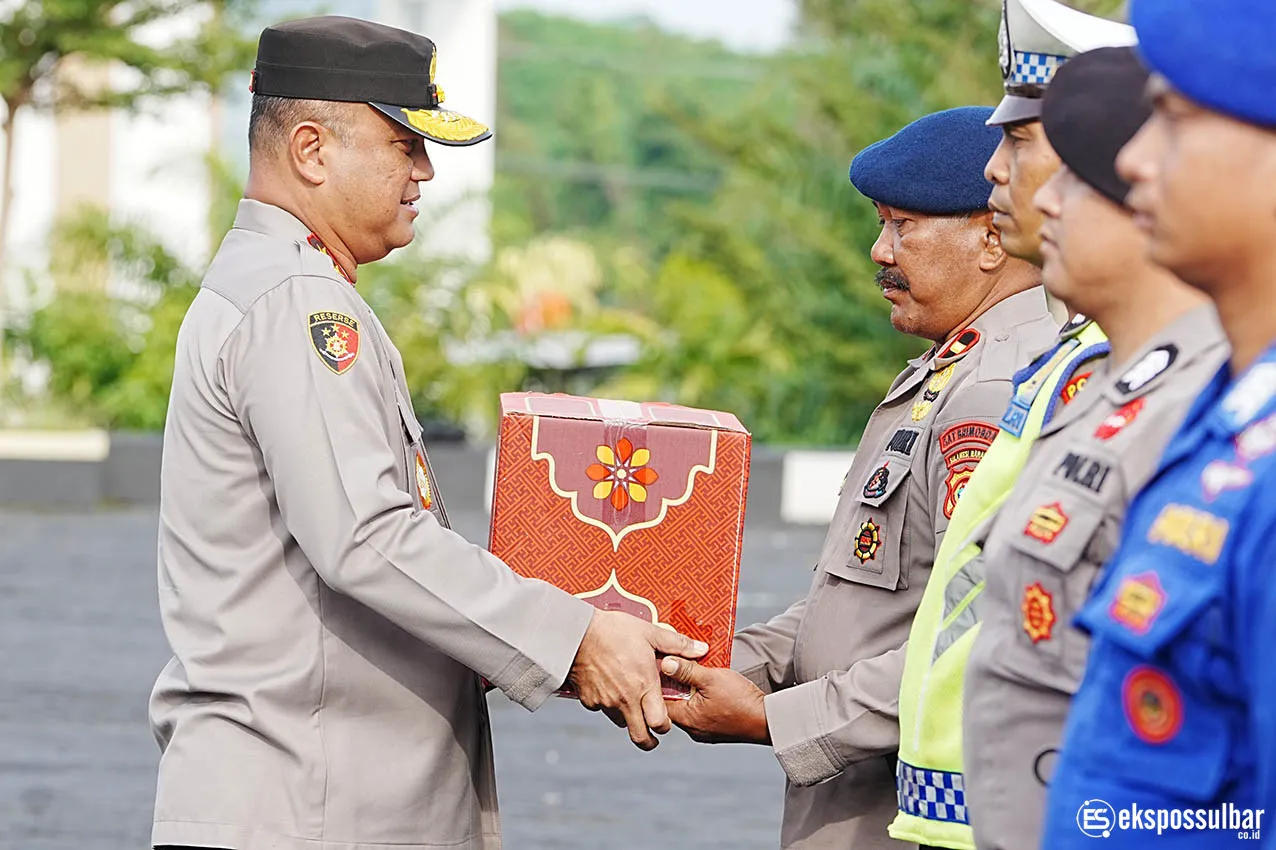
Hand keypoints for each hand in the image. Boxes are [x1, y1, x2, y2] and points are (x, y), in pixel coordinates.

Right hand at [567, 610, 708, 750]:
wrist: (575, 633)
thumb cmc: (614, 630)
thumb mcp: (649, 632)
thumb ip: (677, 644)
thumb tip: (702, 649)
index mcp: (644, 685)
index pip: (660, 724)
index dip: (665, 727)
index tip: (666, 722)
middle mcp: (625, 700)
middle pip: (640, 737)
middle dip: (649, 741)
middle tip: (652, 735)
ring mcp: (605, 702)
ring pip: (621, 722)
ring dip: (628, 717)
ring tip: (629, 700)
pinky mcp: (588, 700)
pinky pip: (601, 709)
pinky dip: (607, 703)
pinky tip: (608, 685)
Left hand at [661, 656, 770, 744]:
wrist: (769, 720)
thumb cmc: (742, 701)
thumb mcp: (711, 679)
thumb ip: (687, 671)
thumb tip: (665, 664)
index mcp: (686, 719)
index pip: (659, 700)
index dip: (658, 681)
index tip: (660, 664)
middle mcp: (692, 729)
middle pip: (674, 703)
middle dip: (675, 683)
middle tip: (677, 664)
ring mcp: (704, 730)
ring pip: (689, 706)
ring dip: (690, 689)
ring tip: (694, 671)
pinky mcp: (716, 728)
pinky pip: (701, 710)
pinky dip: (701, 697)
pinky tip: (708, 684)